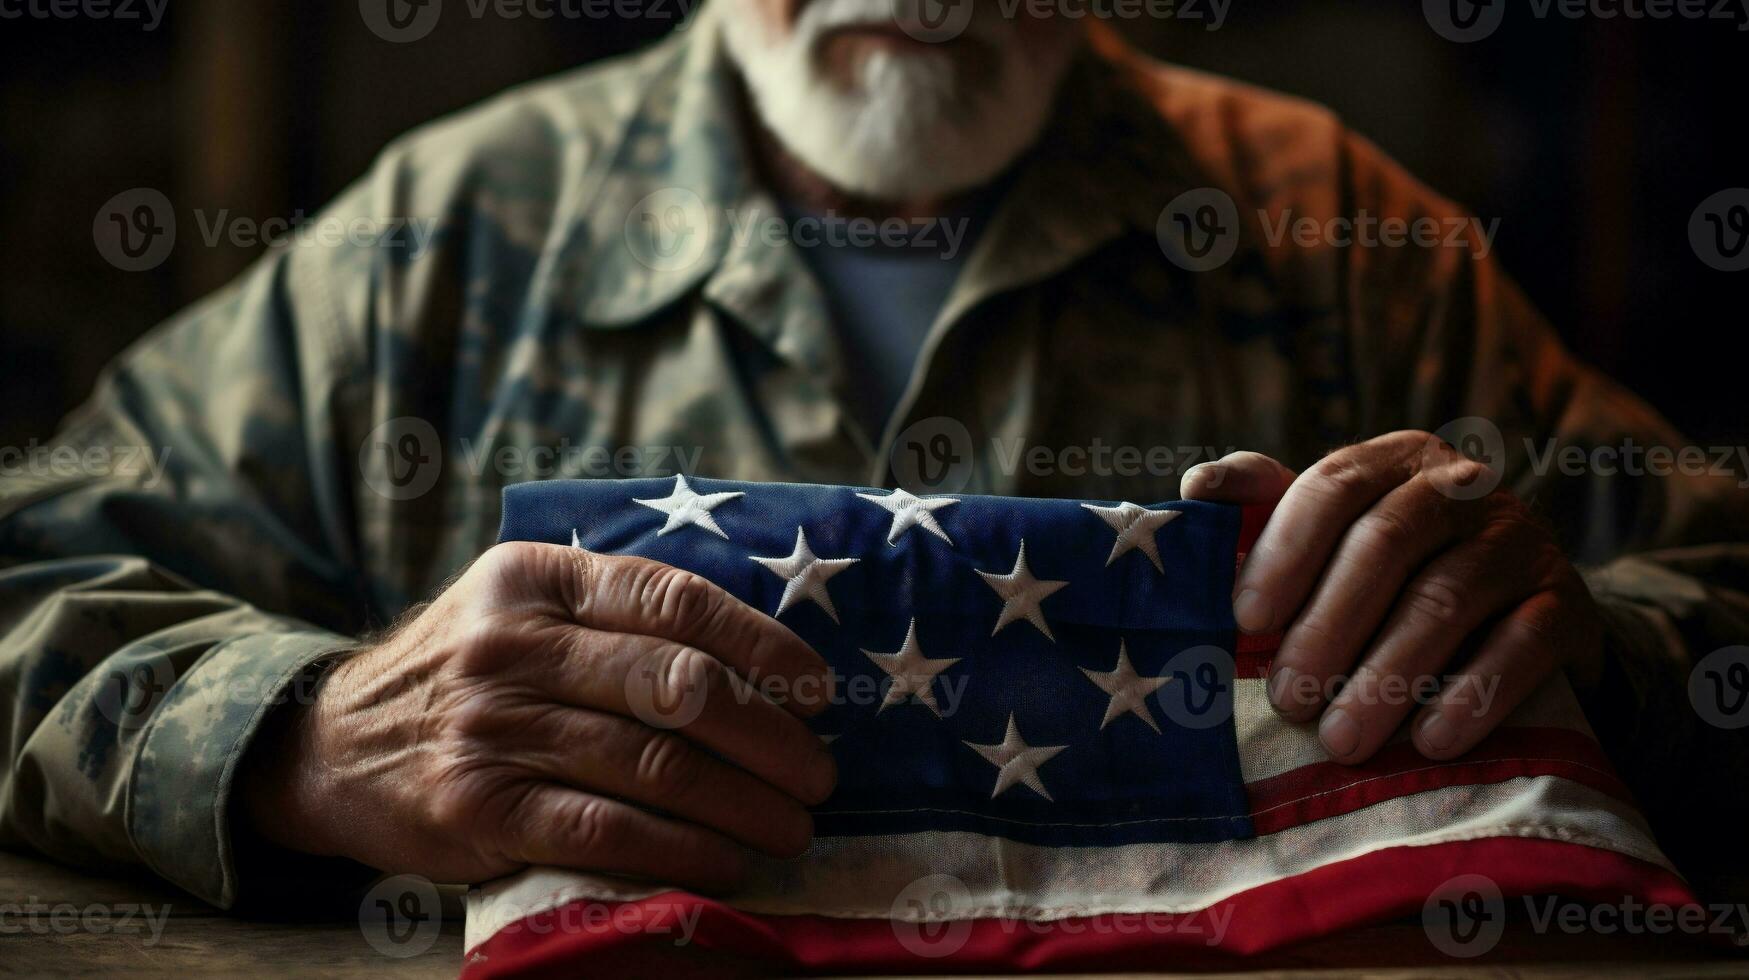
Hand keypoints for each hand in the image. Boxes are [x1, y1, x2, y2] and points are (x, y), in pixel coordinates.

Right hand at [241, 541, 836, 889]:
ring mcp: (493, 725)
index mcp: (540, 577)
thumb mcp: (524, 606)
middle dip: (770, 737)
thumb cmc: (464, 672)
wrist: (330, 742)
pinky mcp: (478, 806)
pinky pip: (605, 830)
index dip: (763, 647)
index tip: (819, 691)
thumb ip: (618, 612)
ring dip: (743, 804)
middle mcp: (514, 643)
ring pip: (653, 764)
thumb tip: (764, 660)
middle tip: (819, 776)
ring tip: (792, 827)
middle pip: (679, 685)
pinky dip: (680, 851)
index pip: (676, 600)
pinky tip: (726, 862)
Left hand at [1181, 431, 1602, 764]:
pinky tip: (1431, 741)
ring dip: (1387, 675)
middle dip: (1328, 626)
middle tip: (1289, 701)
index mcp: (1393, 461)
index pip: (1332, 485)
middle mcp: (1463, 484)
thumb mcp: (1334, 537)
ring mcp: (1521, 541)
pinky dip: (1473, 695)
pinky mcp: (1566, 604)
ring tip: (1342, 740)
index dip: (1284, 550)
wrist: (1522, 617)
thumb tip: (1196, 488)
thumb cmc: (1394, 577)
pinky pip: (1521, 646)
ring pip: (1446, 599)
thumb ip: (1266, 510)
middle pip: (1386, 542)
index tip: (1243, 621)